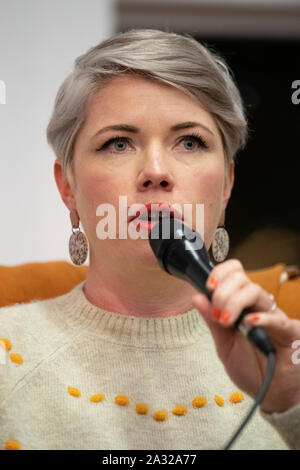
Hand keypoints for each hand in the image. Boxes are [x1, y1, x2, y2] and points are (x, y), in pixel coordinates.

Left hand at [191, 259, 299, 413]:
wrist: (272, 393)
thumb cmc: (251, 367)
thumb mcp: (224, 345)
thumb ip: (212, 322)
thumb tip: (197, 297)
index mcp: (242, 305)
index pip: (235, 273)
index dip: (221, 273)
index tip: (208, 286)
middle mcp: (258, 306)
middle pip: (242, 279)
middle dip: (222, 292)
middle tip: (217, 314)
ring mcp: (274, 316)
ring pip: (256, 292)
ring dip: (235, 302)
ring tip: (226, 321)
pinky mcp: (290, 331)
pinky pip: (277, 318)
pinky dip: (261, 318)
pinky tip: (249, 323)